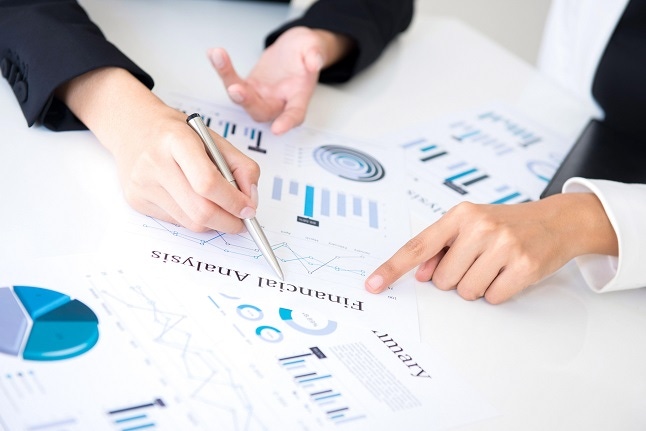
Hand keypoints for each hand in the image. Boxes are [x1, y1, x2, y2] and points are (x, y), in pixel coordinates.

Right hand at [56, 67, 259, 232]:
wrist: (132, 127)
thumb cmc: (177, 134)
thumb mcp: (214, 138)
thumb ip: (241, 166)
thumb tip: (250, 200)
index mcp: (177, 140)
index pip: (208, 182)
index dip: (233, 201)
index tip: (249, 209)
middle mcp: (155, 163)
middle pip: (200, 210)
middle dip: (229, 222)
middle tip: (242, 221)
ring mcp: (142, 185)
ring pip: (190, 223)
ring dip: (214, 223)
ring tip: (222, 210)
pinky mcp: (136, 201)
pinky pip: (177, 222)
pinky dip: (194, 219)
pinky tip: (195, 203)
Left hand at [209, 26, 353, 134]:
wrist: (296, 50)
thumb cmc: (306, 53)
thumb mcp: (315, 46)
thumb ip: (315, 54)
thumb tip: (314, 62)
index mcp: (298, 97)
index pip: (294, 114)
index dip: (287, 122)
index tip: (278, 129)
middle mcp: (278, 102)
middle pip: (261, 111)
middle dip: (247, 102)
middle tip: (236, 89)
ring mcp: (261, 96)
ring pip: (242, 97)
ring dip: (228, 80)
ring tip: (219, 57)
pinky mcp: (248, 87)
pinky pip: (232, 81)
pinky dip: (223, 69)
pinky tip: (214, 54)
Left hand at [365, 194, 617, 303]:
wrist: (556, 220)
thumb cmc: (506, 223)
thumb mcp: (470, 224)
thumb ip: (441, 247)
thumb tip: (418, 273)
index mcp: (460, 215)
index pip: (418, 246)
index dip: (393, 268)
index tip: (373, 284)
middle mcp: (480, 227)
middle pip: (442, 280)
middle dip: (455, 278)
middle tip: (477, 261)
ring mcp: (503, 246)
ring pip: (466, 292)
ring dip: (476, 287)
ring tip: (493, 266)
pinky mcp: (524, 266)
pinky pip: (492, 298)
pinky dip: (497, 292)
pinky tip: (508, 273)